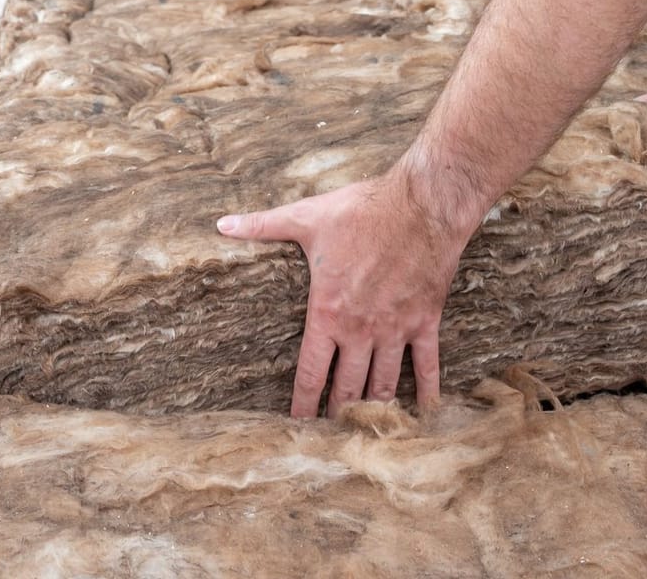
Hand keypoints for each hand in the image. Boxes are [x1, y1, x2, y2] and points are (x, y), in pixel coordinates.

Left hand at [216, 164, 479, 417]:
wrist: (422, 205)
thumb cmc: (362, 210)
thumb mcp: (305, 216)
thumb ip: (262, 225)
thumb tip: (221, 225)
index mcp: (328, 312)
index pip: (311, 371)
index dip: (302, 402)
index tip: (296, 426)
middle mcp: (361, 329)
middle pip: (346, 386)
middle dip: (336, 414)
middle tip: (330, 440)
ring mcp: (395, 328)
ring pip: (383, 382)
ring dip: (374, 410)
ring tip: (367, 433)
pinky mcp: (425, 321)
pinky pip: (425, 364)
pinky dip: (426, 390)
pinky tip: (424, 412)